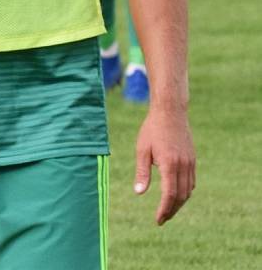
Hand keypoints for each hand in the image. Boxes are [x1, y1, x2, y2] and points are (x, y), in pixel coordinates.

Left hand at [133, 108, 195, 224]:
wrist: (170, 111)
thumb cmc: (152, 129)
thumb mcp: (142, 149)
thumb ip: (142, 172)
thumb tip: (139, 193)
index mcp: (169, 164)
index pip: (169, 195)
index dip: (164, 210)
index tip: (158, 220)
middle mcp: (183, 165)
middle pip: (181, 196)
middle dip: (172, 210)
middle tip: (162, 219)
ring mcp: (190, 162)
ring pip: (188, 191)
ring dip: (179, 203)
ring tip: (168, 209)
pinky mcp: (192, 159)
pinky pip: (192, 181)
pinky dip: (185, 192)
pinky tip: (177, 194)